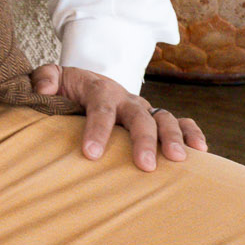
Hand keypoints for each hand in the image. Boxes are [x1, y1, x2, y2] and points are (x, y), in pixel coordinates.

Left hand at [31, 63, 207, 170]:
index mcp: (99, 89)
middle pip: (138, 115)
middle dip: (143, 140)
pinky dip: (192, 133)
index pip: (100, 107)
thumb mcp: (51, 79)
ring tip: (178, 160)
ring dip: (173, 137)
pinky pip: (180, 121)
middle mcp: (126, 98)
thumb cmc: (66, 89)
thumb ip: (44, 79)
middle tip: (144, 166)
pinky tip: (201, 152)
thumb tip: (43, 89)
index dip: (97, 129)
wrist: (86, 84)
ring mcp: (144, 108)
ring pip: (164, 118)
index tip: (91, 154)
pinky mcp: (155, 118)